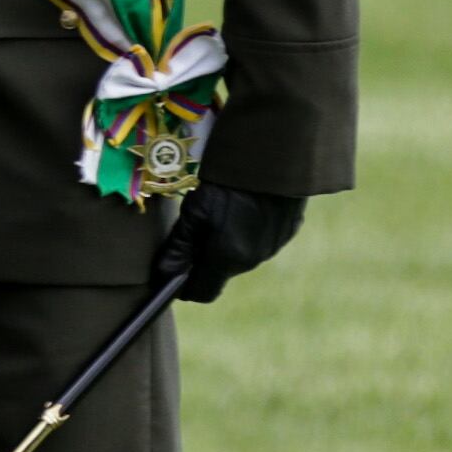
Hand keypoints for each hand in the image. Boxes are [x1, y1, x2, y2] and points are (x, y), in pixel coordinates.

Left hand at [173, 185, 305, 304]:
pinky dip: (250, 231)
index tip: (175, 273)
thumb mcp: (193, 212)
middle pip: (221, 273)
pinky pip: (262, 242)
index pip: (202, 293)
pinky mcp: (287, 232)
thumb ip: (178, 248)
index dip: (186, 287)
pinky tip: (246, 207)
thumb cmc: (225, 184)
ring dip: (229, 244)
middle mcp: (252, 261)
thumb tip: (164, 276)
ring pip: (242, 257)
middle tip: (197, 229)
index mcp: (226, 258)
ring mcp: (272, 247)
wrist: (270, 158)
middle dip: (206, 259)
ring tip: (224, 211)